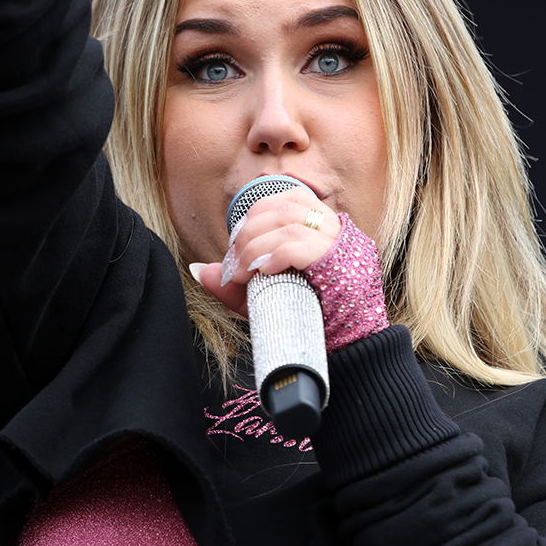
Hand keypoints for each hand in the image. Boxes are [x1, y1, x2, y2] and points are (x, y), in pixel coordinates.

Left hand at [193, 188, 341, 318]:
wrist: (346, 348)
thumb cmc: (309, 318)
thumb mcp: (266, 297)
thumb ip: (235, 284)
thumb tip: (199, 270)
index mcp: (326, 228)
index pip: (291, 197)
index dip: (258, 211)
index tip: (239, 240)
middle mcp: (336, 231)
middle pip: (284, 208)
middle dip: (249, 231)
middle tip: (235, 261)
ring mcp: (339, 247)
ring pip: (288, 224)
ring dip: (256, 245)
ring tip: (243, 271)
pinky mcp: (337, 265)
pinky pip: (298, 246)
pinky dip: (273, 256)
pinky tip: (262, 272)